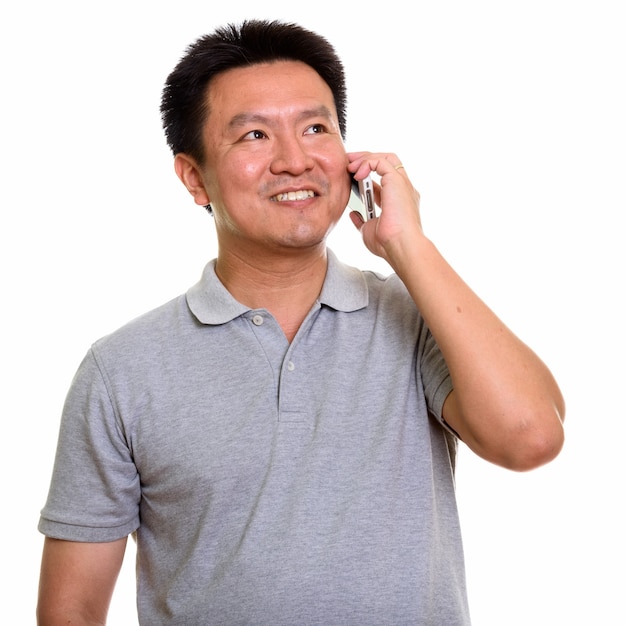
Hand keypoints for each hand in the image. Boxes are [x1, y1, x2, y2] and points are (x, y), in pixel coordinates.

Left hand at [347, 151, 423, 265]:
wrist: (400, 247)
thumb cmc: (388, 245)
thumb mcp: (369, 231)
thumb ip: (362, 220)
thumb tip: (354, 214)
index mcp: (399, 200)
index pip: (383, 180)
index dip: (367, 175)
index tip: (351, 175)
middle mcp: (403, 189)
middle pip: (387, 162)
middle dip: (366, 158)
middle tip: (348, 162)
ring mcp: (403, 184)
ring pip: (386, 158)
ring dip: (365, 158)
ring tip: (349, 165)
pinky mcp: (397, 181)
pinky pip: (381, 162)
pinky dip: (367, 163)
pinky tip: (356, 173)